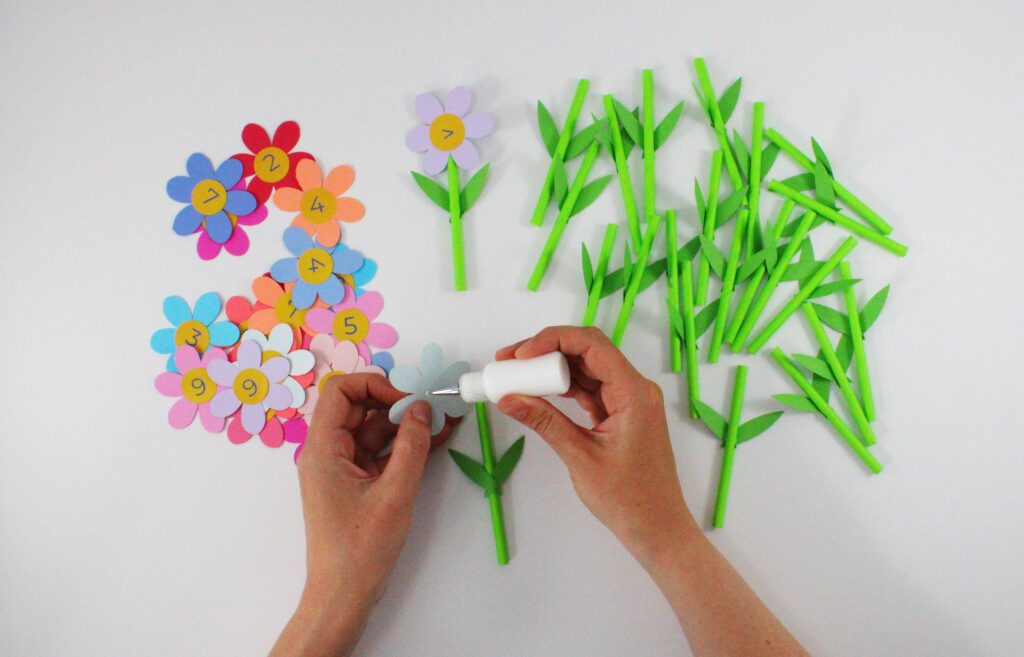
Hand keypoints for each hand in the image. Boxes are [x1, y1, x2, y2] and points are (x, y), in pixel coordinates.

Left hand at [271, 374, 457, 656]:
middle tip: (431, 409)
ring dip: (405, 425)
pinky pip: (378, 453)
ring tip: (442, 421)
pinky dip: (403, 446)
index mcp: (322, 449)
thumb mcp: (394, 493)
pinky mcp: (355, 484)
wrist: (343, 595)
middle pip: (358, 408)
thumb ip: (412, 446)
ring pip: (372, 431)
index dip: (375, 386)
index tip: (407, 400)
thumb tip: (422, 409)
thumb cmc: (360, 548)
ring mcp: (340, 469)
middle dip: (395, 404)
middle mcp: (327, 453)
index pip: (340, 391)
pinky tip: (433, 440)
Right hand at [494, 326, 697, 563]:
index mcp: (634, 393)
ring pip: (586, 369)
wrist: (657, 529)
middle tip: (508, 361)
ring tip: (516, 375)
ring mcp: (628, 401)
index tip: (520, 356)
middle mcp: (635, 389)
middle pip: (587, 351)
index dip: (552, 340)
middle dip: (546, 351)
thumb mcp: (580, 457)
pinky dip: (563, 388)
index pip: (592, 346)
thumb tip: (508, 398)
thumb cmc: (628, 499)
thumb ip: (544, 422)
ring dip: (551, 369)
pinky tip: (536, 392)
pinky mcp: (620, 414)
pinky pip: (589, 389)